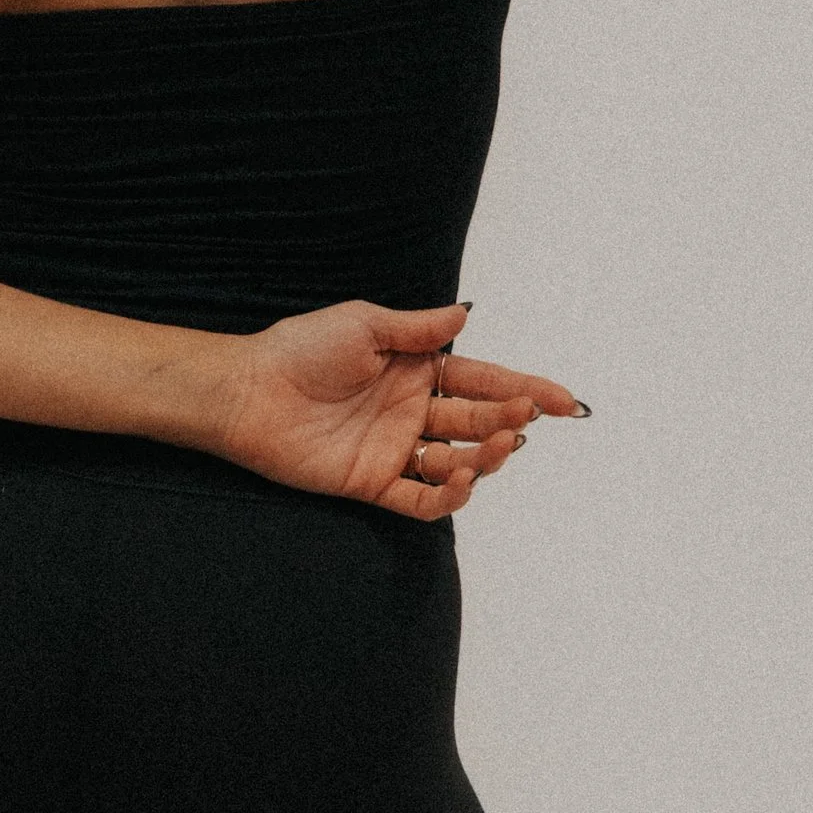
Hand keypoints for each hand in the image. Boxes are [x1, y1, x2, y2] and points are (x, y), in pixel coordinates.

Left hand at [211, 298, 586, 521]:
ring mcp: (395, 448)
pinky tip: (460, 480)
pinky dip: (446, 496)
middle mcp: (412, 410)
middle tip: (524, 417)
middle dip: (508, 421)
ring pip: (458, 462)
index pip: (482, 381)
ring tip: (497, 447)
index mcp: (416, 369)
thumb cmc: (301, 348)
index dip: (524, 390)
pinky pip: (420, 500)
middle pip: (477, 421)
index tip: (563, 401)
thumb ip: (419, 329)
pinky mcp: (372, 482)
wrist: (249, 390)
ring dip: (485, 458)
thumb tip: (469, 313)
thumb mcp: (365, 324)